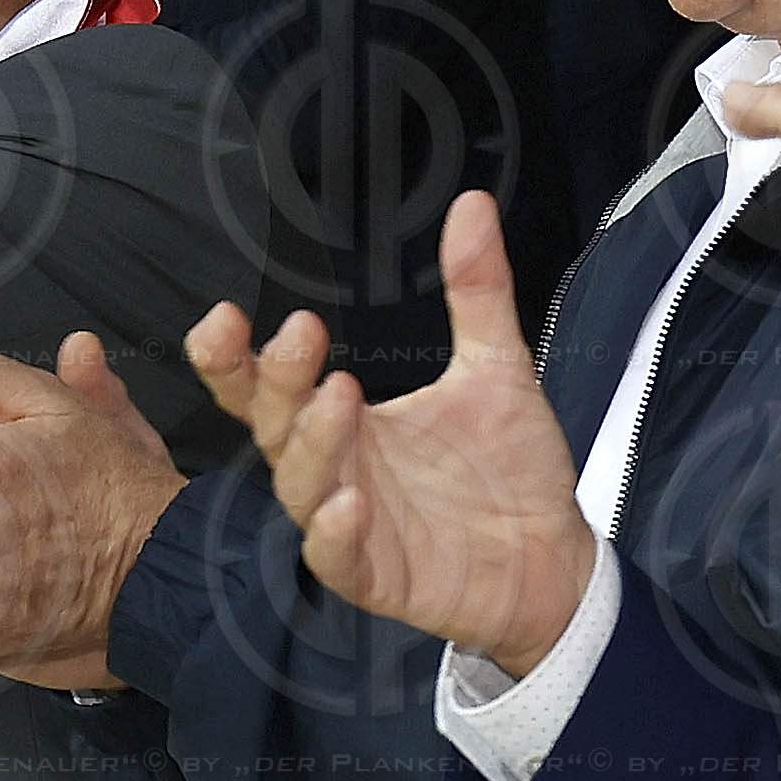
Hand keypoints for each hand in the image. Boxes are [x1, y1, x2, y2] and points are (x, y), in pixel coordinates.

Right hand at [193, 193, 598, 677]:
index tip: (229, 312)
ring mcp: (346, 523)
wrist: (551, 557)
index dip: (233, 355)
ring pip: (300, 483)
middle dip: (272, 378)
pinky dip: (334, 533)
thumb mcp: (495, 368)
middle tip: (301, 333)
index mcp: (340, 417)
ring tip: (339, 396)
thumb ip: (475, 291)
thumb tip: (470, 204)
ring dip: (313, 441)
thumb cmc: (507, 468)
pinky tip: (350, 503)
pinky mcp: (373, 575)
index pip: (265, 384)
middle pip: (270, 423)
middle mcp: (331, 466)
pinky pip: (336, 557)